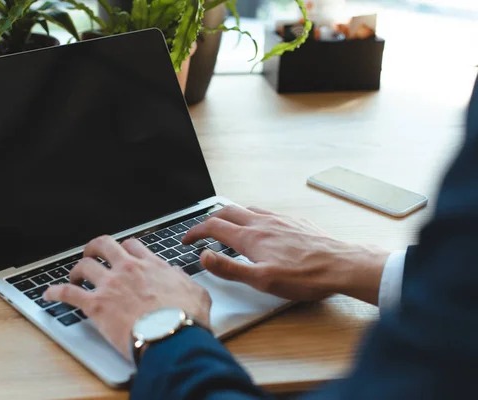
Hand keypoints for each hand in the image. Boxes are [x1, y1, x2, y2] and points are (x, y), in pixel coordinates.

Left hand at [43, 236, 211, 359]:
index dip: (124, 248)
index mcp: (151, 265)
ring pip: (84, 266)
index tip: (122, 254)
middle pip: (104, 245)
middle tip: (91, 254)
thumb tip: (178, 275)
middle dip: (94, 247)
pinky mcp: (96, 305)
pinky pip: (69, 293)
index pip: (132, 245)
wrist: (172, 335)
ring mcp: (110, 285)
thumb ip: (183, 280)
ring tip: (73, 277)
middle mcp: (128, 269)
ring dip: (76, 270)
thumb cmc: (186, 317)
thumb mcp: (196, 292)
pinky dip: (56, 292)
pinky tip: (49, 295)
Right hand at [183, 205, 389, 304]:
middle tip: (201, 231)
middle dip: (209, 220)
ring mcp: (279, 219)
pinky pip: (266, 212)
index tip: (187, 239)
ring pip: (247, 209)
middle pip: (227, 212)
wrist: (341, 265)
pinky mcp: (293, 221)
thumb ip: (229, 268)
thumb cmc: (304, 276)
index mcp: (250, 237)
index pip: (213, 227)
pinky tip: (260, 227)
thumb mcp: (261, 280)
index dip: (195, 232)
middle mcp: (262, 222)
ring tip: (227, 227)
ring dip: (231, 215)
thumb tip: (204, 257)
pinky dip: (252, 216)